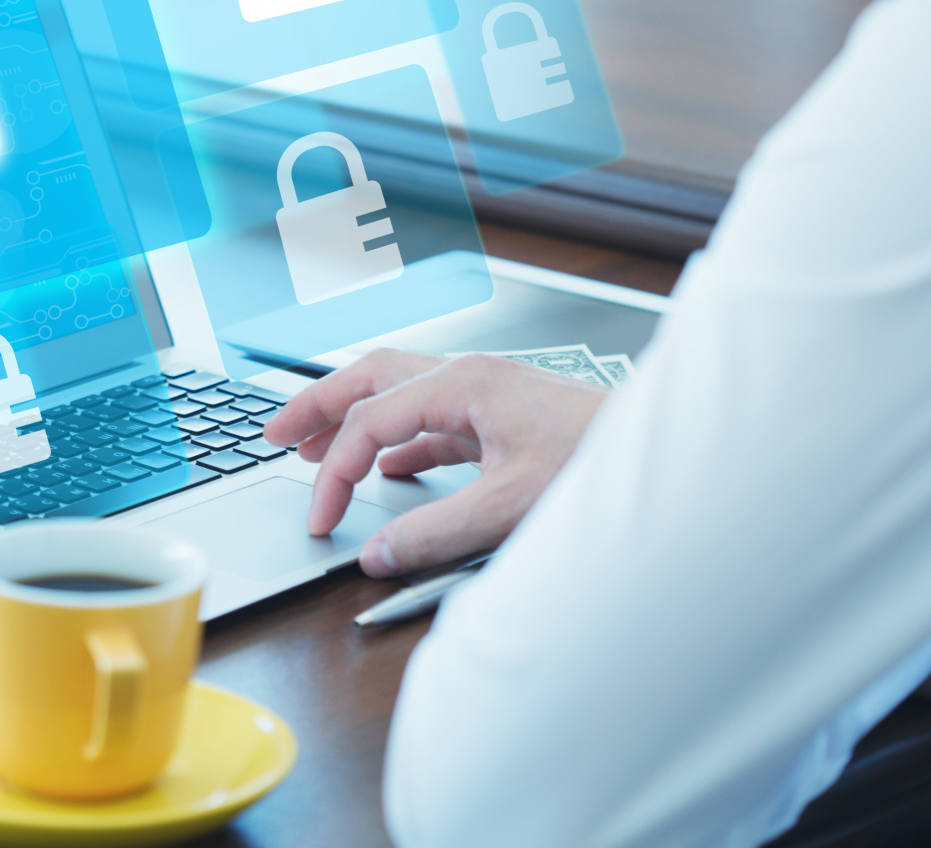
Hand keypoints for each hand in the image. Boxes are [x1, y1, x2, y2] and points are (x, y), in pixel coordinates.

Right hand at [262, 350, 609, 576]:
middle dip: (317, 405)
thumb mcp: (509, 508)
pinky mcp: (503, 414)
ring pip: (398, 391)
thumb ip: (436, 533)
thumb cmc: (599, 463)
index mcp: (463, 384)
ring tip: (313, 445)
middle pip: (370, 378)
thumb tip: (377, 555)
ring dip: (352, 416)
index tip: (320, 517)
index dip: (334, 472)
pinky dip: (397, 437)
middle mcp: (469, 375)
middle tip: (274, 435)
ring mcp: (486, 391)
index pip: (370, 422)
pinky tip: (389, 466)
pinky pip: (430, 417)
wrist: (657, 452)